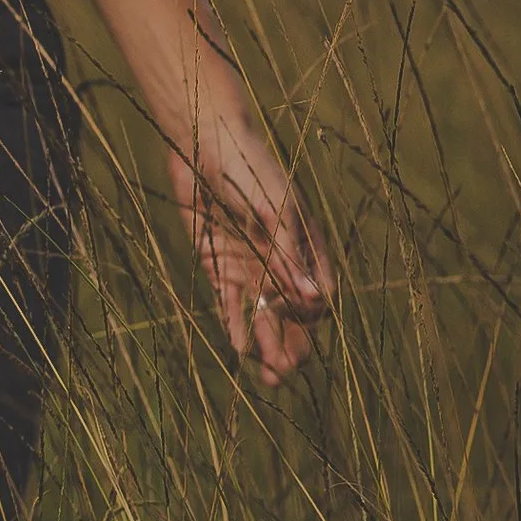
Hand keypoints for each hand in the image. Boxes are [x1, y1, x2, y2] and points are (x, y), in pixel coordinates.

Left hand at [167, 113, 334, 386]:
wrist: (202, 142)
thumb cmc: (249, 168)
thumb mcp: (274, 211)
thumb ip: (290, 257)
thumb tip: (317, 303)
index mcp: (305, 246)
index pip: (318, 294)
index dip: (313, 316)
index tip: (303, 323)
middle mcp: (279, 262)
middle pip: (292, 315)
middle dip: (293, 346)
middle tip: (286, 374)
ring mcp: (249, 266)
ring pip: (262, 317)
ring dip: (267, 345)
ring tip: (270, 378)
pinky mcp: (219, 265)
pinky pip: (229, 303)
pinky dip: (234, 325)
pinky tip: (238, 347)